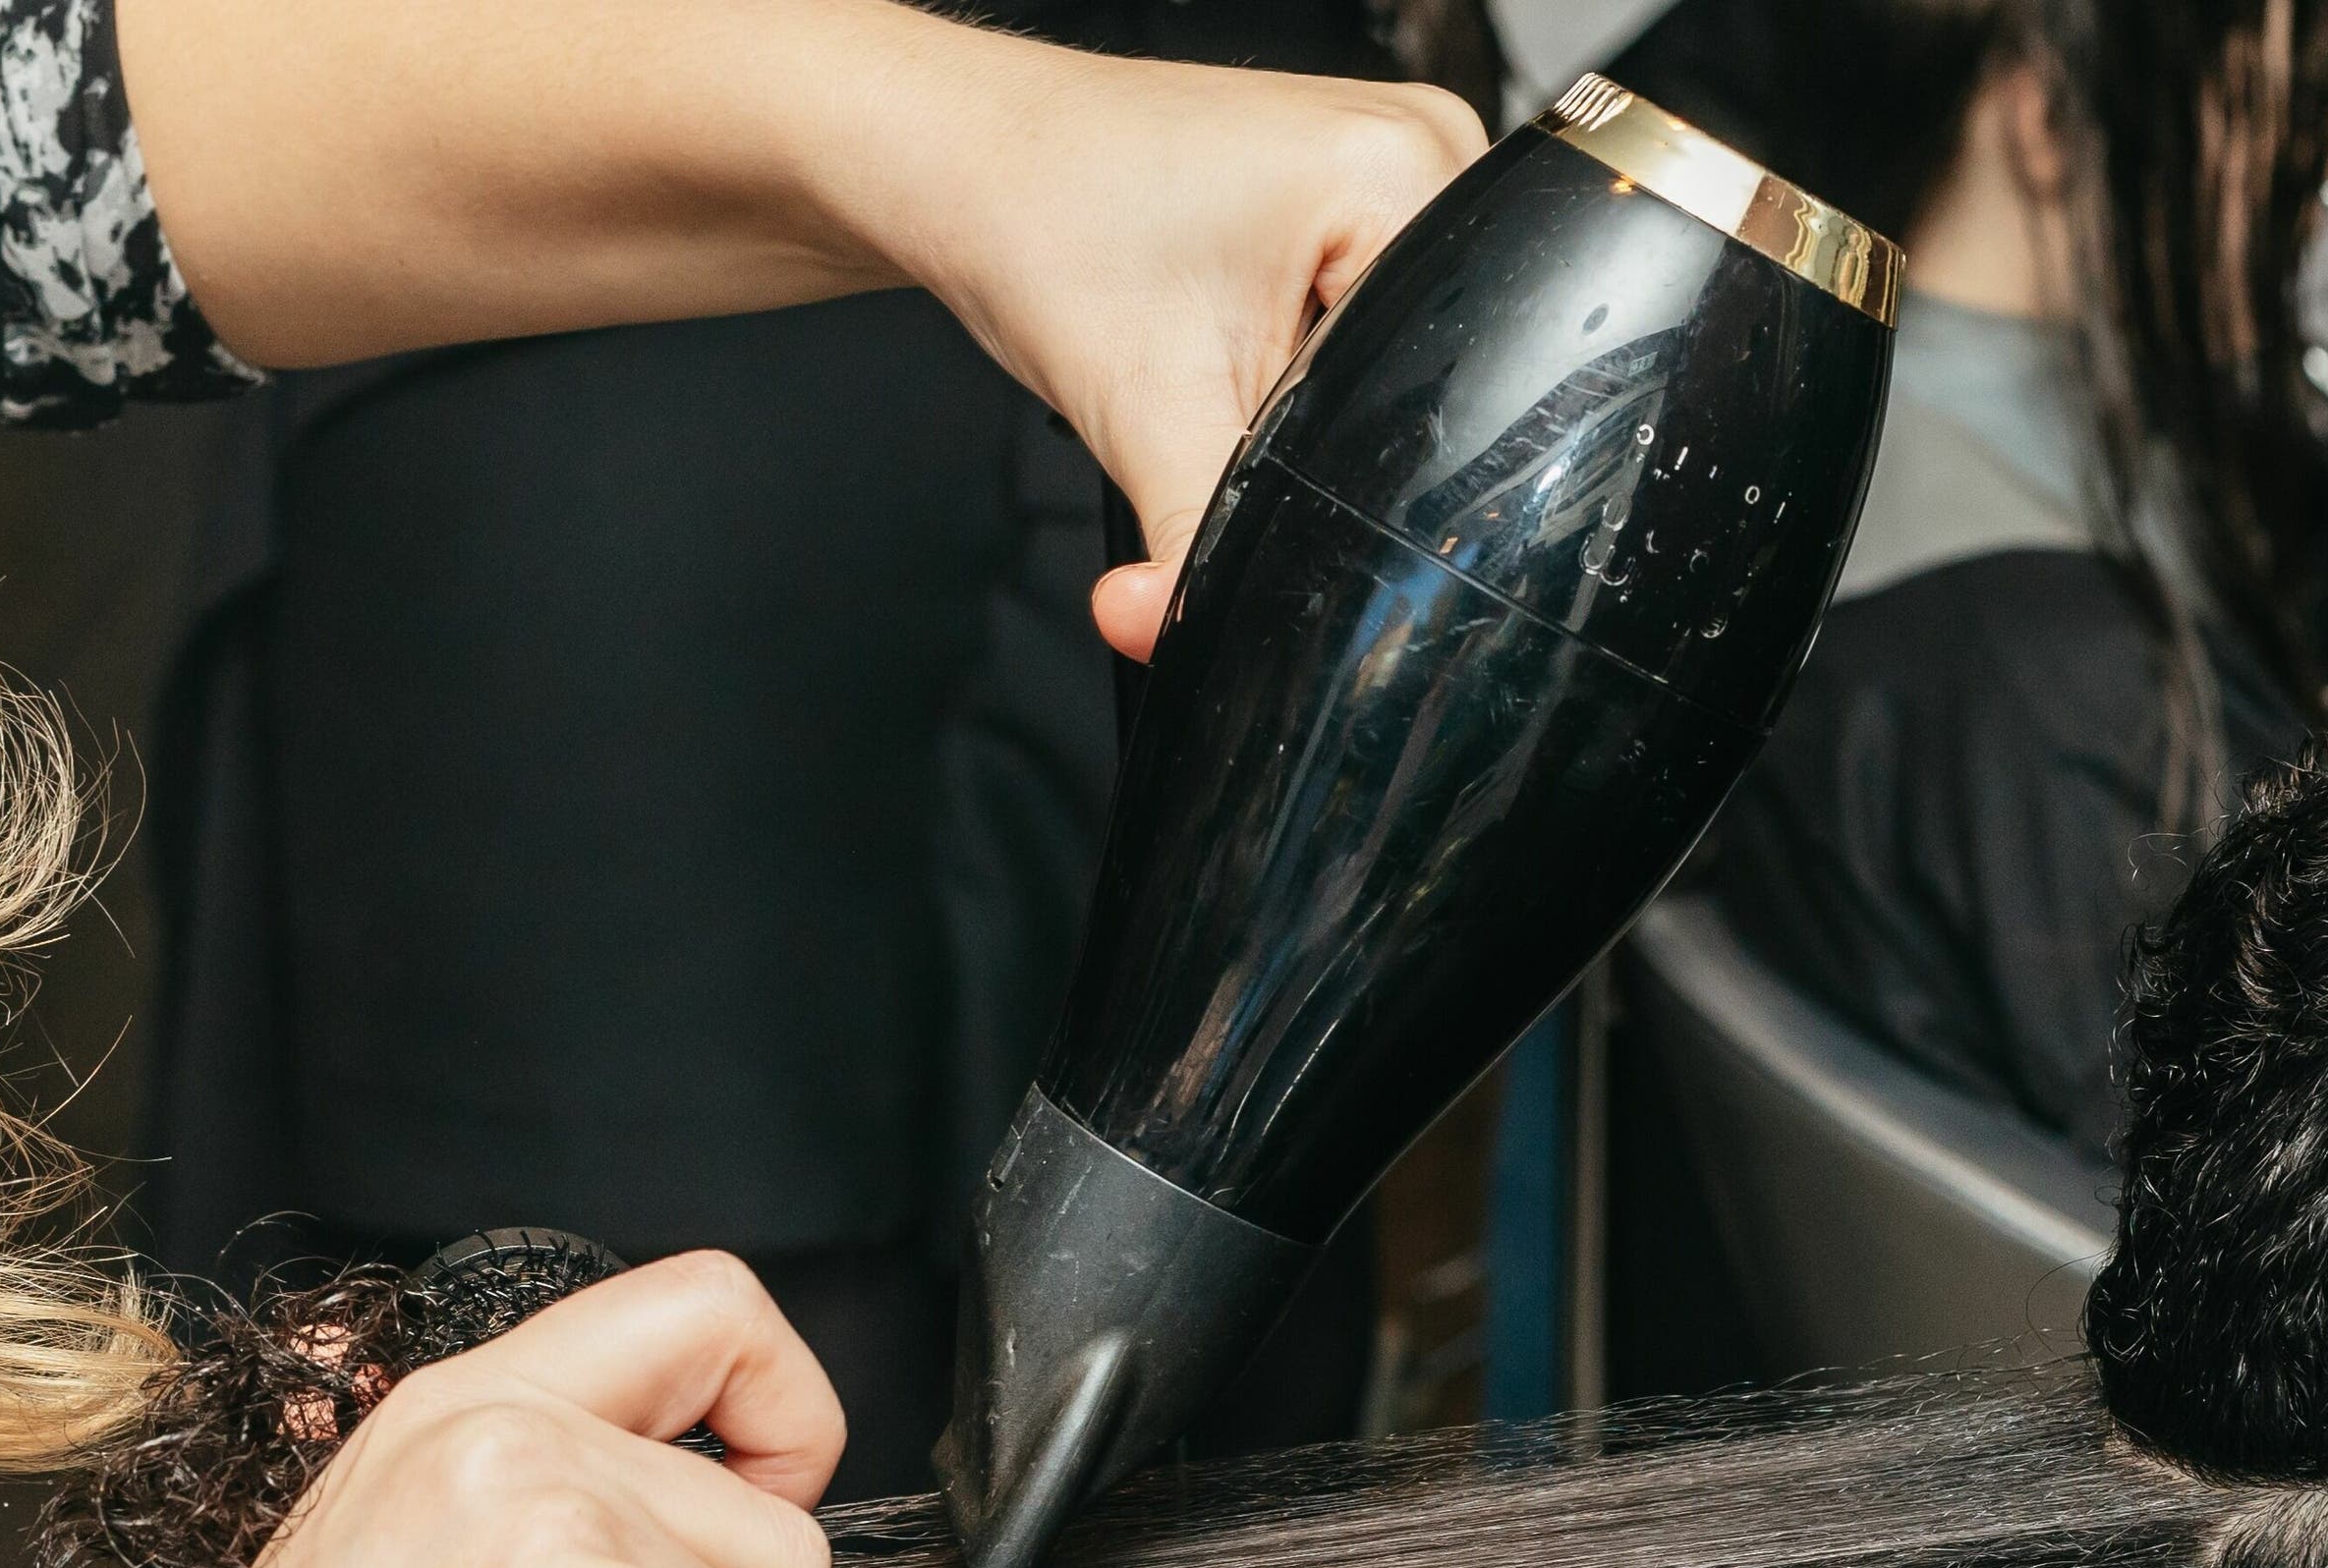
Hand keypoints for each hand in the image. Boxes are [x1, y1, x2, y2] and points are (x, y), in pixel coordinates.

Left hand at [123, 0, 1473, 658]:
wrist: (831, 132)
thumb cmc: (973, 200)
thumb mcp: (1131, 387)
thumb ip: (1228, 544)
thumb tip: (1256, 676)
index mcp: (1416, 186)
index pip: (1495, 385)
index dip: (1431, 522)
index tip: (1362, 622)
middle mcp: (1399, 203)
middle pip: (1424, 434)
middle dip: (1331, 545)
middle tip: (1225, 603)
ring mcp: (1326, 249)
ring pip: (1349, 456)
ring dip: (1259, 545)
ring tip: (1163, 572)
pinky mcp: (1247, 300)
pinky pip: (1285, 449)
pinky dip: (1226, 519)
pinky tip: (1157, 566)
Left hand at [876, 41, 1483, 659]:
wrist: (965, 162)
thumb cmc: (1039, 230)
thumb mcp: (1145, 421)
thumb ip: (1195, 557)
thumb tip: (1186, 638)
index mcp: (1401, 169)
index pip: (1434, 382)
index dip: (1346, 457)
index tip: (1247, 432)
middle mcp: (1421, 142)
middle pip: (1422, 370)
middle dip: (1321, 421)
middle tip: (1219, 380)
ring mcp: (1391, 146)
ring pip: (1392, 350)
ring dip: (1309, 386)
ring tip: (1215, 341)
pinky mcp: (1353, 173)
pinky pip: (1363, 303)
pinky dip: (1300, 348)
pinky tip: (1232, 323)